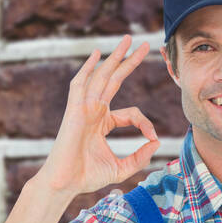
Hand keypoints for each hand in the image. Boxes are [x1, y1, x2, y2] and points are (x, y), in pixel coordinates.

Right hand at [36, 34, 160, 197]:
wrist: (65, 183)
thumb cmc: (87, 177)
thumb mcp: (122, 168)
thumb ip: (140, 157)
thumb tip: (157, 143)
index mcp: (103, 123)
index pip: (131, 113)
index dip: (145, 123)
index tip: (153, 137)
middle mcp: (93, 111)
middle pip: (114, 80)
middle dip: (129, 62)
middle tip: (144, 45)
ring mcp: (83, 109)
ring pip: (101, 76)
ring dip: (114, 57)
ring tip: (127, 39)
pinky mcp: (74, 110)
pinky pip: (80, 84)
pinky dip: (87, 68)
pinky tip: (96, 54)